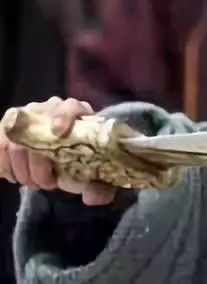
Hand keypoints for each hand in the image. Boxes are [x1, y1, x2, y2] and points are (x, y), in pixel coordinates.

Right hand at [0, 97, 116, 205]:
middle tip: (46, 183)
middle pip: (35, 132)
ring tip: (32, 183)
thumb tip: (92, 196)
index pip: (70, 107)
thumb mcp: (96, 174)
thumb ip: (100, 186)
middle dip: (37, 164)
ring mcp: (28, 116)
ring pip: (14, 141)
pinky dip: (4, 163)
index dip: (63, 116)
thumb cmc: (83, 159)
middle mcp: (51, 108)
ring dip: (21, 168)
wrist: (65, 155)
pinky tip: (14, 176)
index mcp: (79, 113)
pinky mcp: (9, 128)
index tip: (59, 133)